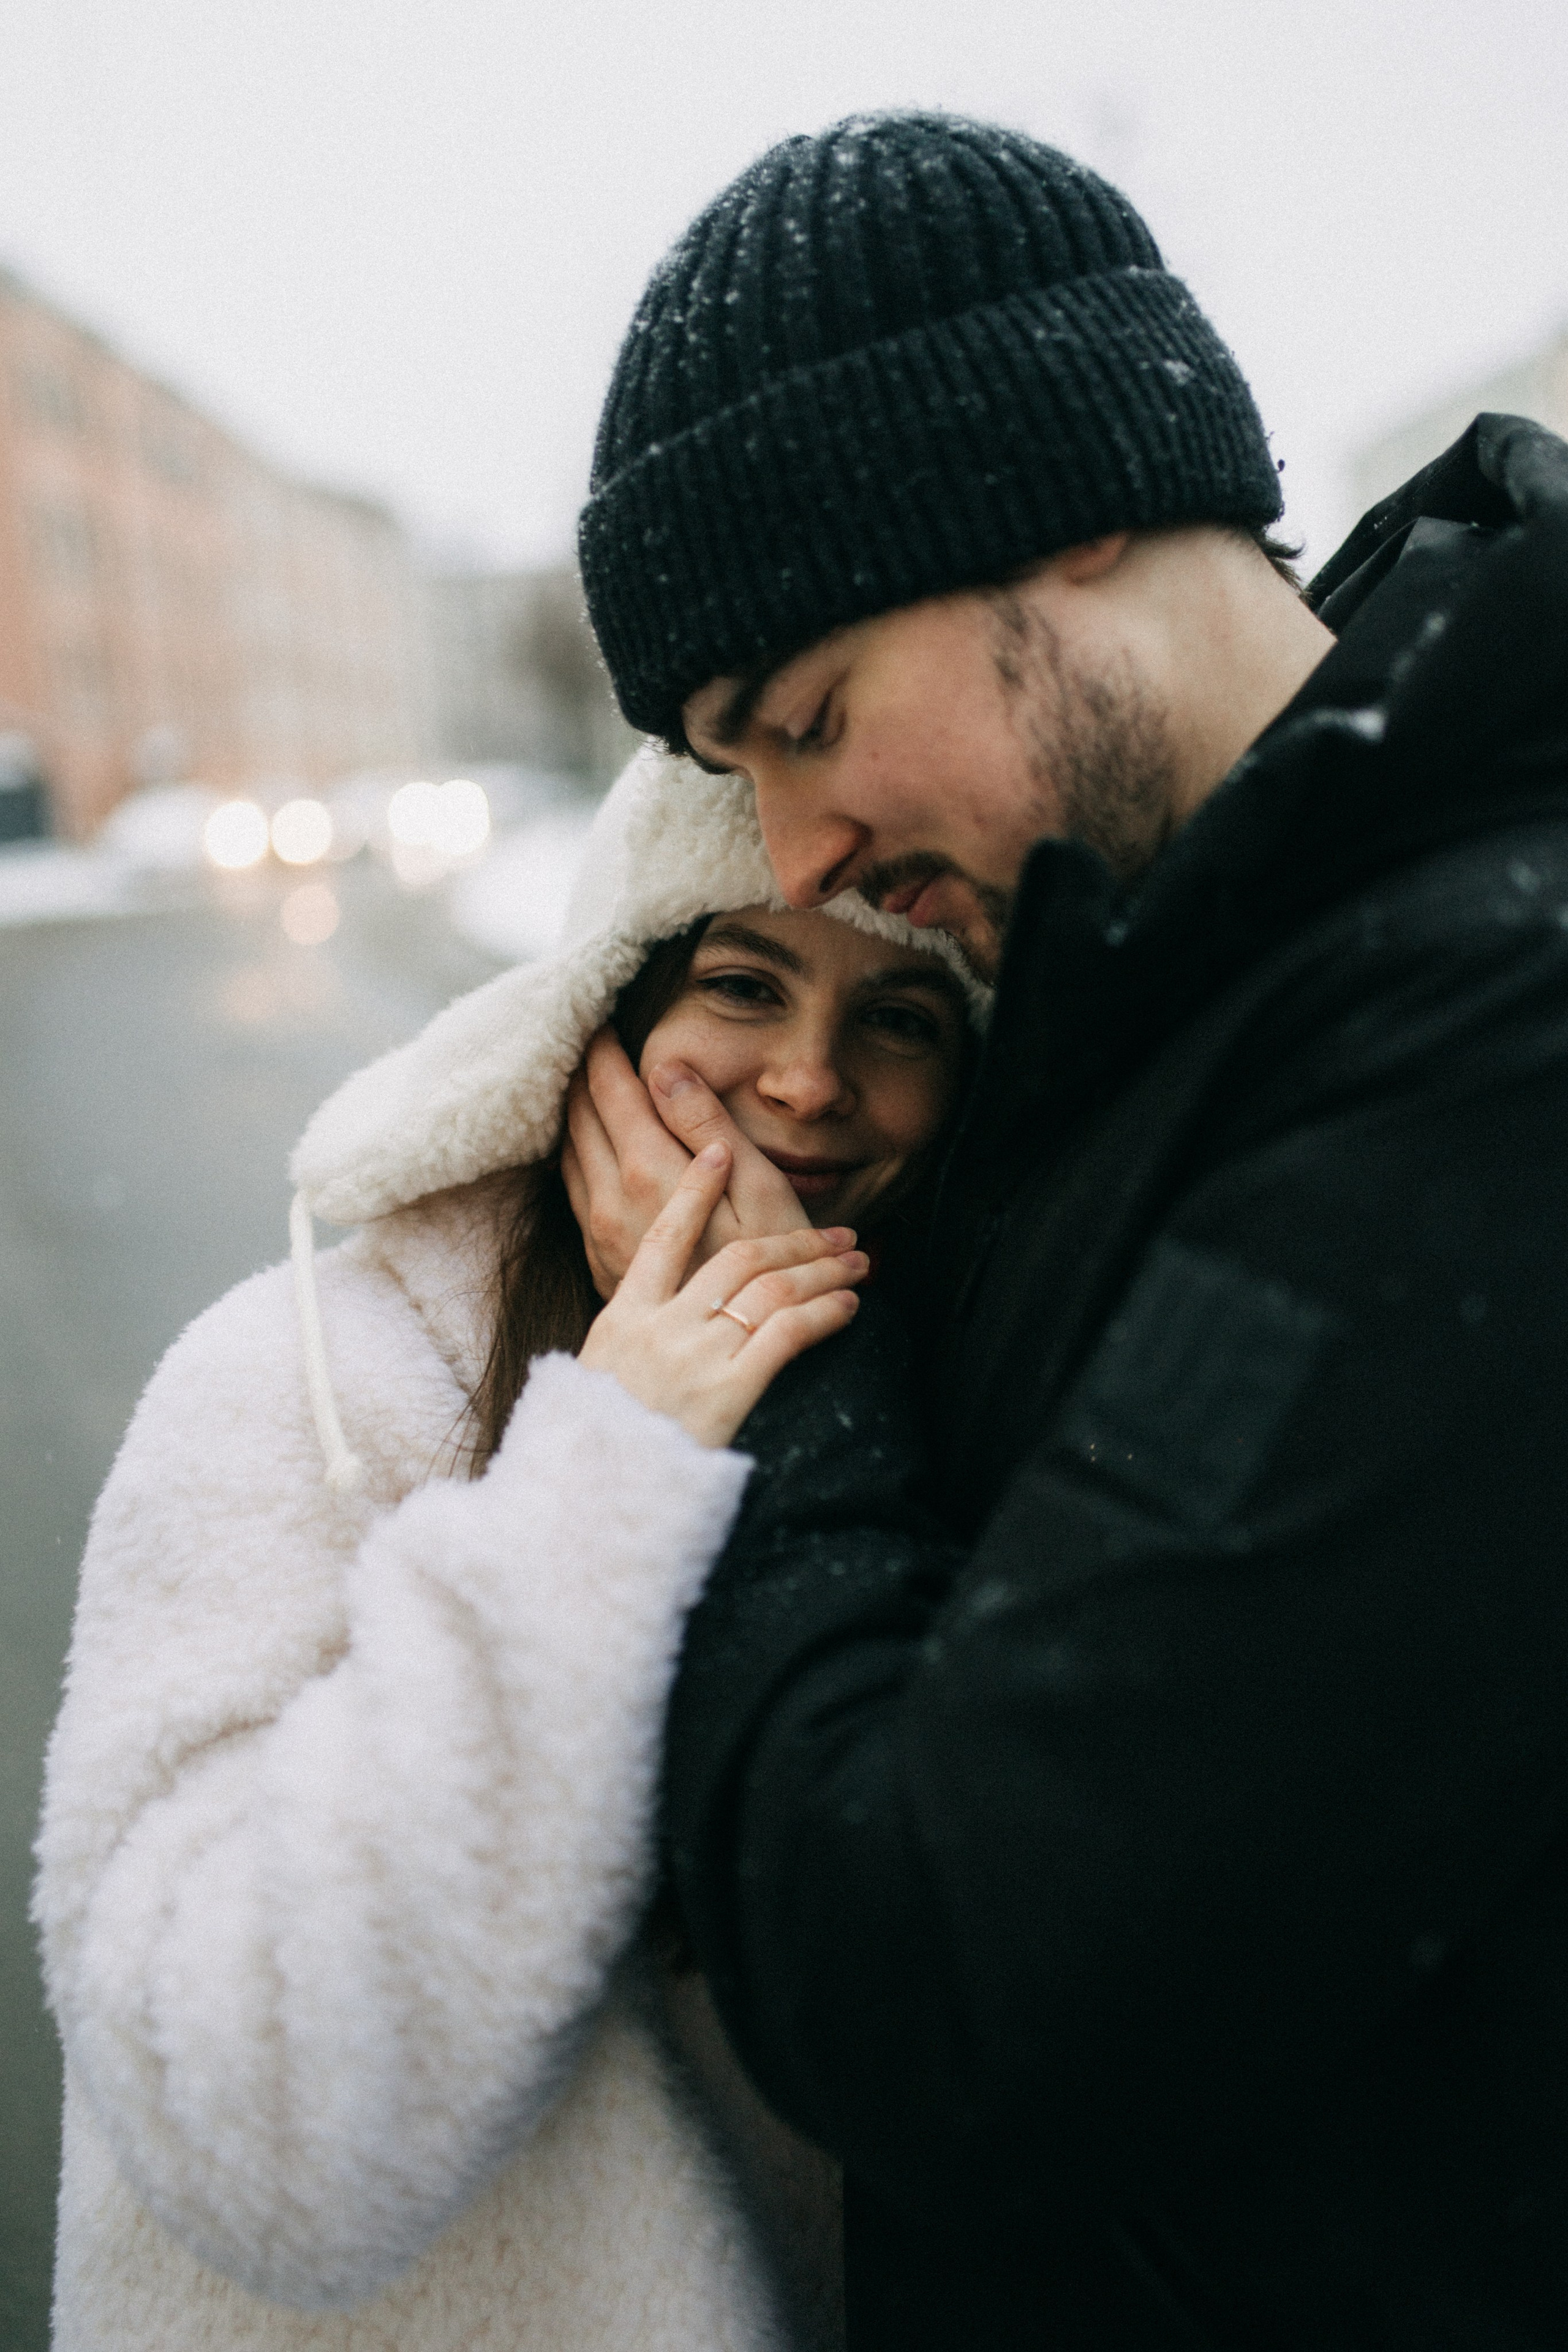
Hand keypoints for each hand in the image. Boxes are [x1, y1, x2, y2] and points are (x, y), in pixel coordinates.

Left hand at [562, 1030, 807, 1296]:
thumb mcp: (759, 1190)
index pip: (609, 1091)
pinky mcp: (599, 1260)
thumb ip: (708, 1127)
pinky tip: (592, 1145)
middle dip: (581, 1073)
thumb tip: (665, 1069)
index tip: (600, 1016)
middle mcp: (609, 1202)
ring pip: (568, 1154)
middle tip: (587, 1038)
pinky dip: (577, 1153)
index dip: (602, 1048)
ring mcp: (598, 1234)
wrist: (745, 1355)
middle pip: (577, 1118)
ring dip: (574, 1112)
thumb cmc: (776, 1269)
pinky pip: (574, 1190)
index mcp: (648, 1174)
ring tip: (586, 1080)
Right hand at [577, 1144, 865, 1447]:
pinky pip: (787, 1335)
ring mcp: (694, 1357)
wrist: (595, 1499)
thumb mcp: (597, 1379)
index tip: (720, 1151)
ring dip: (821, 1270)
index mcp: (623, 1318)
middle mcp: (660, 1328)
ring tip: (857, 1265)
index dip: (695, 1190)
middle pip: (737, 1257)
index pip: (663, 1236)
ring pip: (771, 1288)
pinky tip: (847, 1307)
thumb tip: (659, 1319)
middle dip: (796, 1239)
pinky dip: (823, 1314)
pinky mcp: (727, 1391)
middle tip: (838, 1234)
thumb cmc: (598, 1446)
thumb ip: (630, 1340)